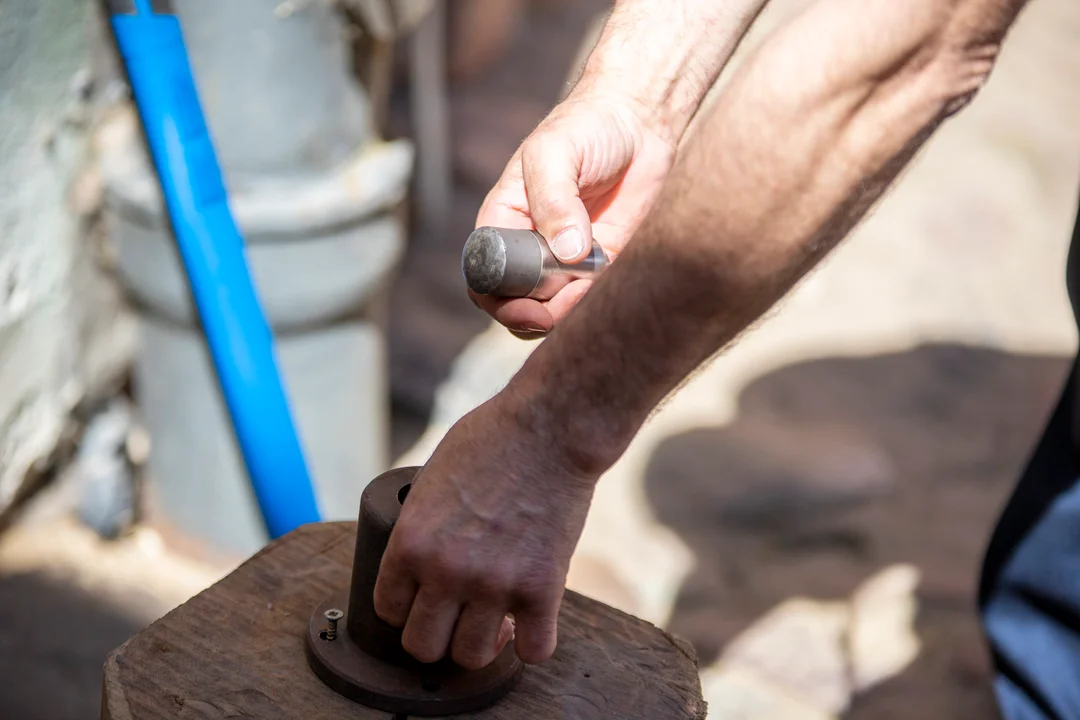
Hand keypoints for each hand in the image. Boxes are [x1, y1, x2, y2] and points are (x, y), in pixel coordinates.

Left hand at [372, 393, 597, 667]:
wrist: (551, 428)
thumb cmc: (493, 438)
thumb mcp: (432, 477)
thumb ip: (422, 523)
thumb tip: (421, 555)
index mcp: (411, 542)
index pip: (388, 609)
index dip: (406, 608)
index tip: (423, 601)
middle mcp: (446, 572)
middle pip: (422, 646)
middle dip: (437, 634)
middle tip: (456, 616)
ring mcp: (494, 585)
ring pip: (472, 657)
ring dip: (482, 643)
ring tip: (496, 620)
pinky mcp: (542, 589)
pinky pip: (534, 650)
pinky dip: (531, 644)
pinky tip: (531, 623)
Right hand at [473, 92, 675, 336]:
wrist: (639, 120)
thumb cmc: (587, 126)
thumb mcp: (556, 154)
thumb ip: (555, 200)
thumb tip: (566, 252)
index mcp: (505, 217)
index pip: (483, 268)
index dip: (493, 292)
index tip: (515, 299)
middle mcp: (529, 241)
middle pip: (511, 296)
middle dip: (522, 313)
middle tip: (541, 317)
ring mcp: (563, 254)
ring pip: (547, 305)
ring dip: (555, 314)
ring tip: (572, 298)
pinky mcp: (599, 260)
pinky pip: (583, 296)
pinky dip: (584, 304)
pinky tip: (592, 290)